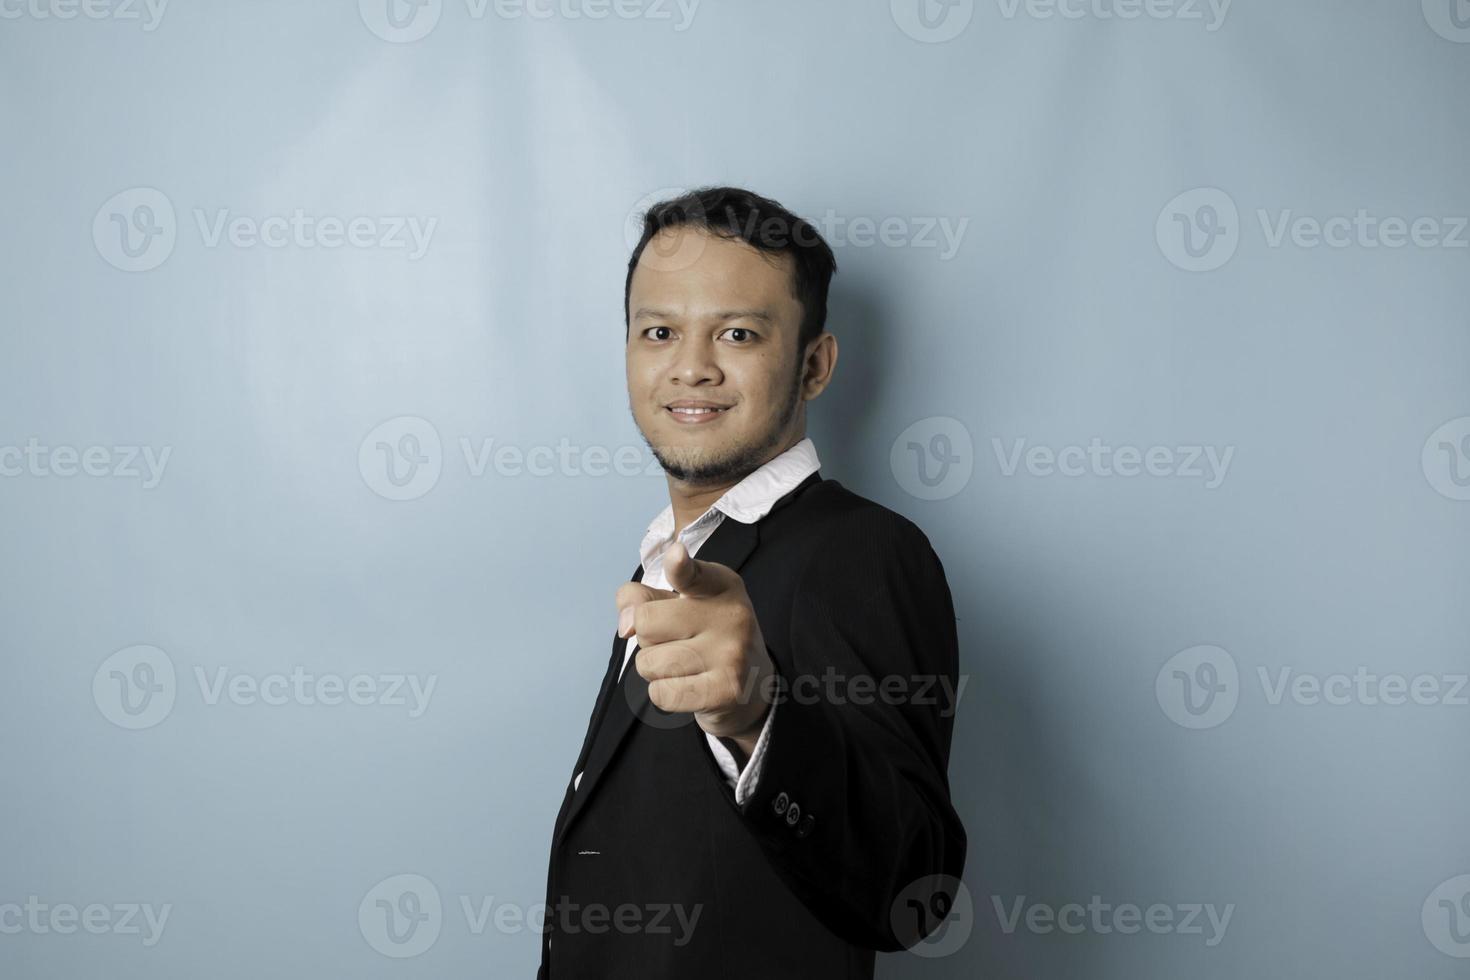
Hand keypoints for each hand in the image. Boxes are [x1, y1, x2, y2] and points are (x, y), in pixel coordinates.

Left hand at [616, 541, 773, 744]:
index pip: (691, 573)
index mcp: (720, 585)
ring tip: (683, 665)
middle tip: (677, 640)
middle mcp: (730, 616)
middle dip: (647, 638)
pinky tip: (686, 685)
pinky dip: (663, 692)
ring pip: (649, 662)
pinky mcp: (724, 691)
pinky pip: (661, 693)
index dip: (679, 565)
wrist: (753, 684)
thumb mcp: (679, 603)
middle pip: (646, 623)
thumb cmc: (705, 635)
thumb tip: (625, 625)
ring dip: (654, 669)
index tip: (676, 555)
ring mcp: (731, 655)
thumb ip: (642, 598)